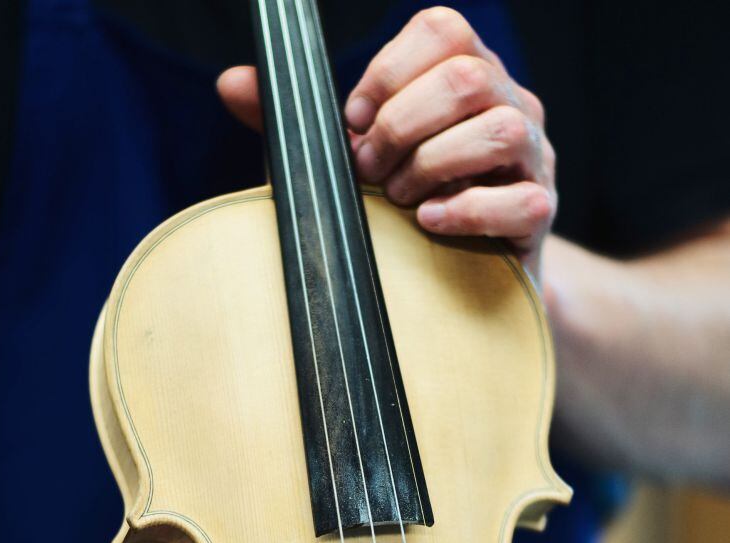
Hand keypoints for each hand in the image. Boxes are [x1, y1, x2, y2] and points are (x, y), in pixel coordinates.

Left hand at [217, 7, 555, 280]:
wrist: (461, 284)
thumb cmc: (402, 212)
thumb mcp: (347, 165)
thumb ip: (295, 126)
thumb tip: (231, 84)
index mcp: (468, 76)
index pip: (442, 30)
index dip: (387, 72)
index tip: (351, 123)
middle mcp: (511, 103)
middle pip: (466, 76)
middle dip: (400, 126)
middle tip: (368, 173)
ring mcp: (533, 158)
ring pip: (498, 127)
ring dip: (432, 164)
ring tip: (399, 200)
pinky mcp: (539, 214)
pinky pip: (520, 199)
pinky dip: (466, 210)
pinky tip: (428, 225)